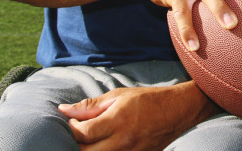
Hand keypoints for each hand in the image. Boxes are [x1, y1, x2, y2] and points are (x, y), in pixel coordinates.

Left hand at [58, 82, 216, 149]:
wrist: (177, 111)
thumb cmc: (147, 100)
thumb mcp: (119, 96)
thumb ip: (91, 106)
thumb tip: (64, 110)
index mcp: (118, 120)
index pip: (82, 133)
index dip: (72, 127)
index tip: (74, 121)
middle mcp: (123, 141)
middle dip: (77, 142)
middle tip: (81, 131)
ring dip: (89, 149)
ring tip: (93, 138)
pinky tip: (105, 144)